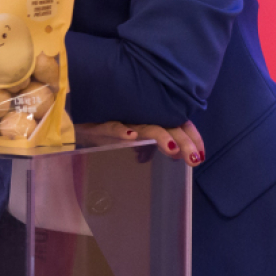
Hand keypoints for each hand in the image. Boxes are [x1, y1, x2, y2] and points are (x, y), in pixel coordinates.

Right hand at [77, 118, 204, 164]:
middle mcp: (140, 117)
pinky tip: (130, 137)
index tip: (201, 154)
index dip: (192, 136)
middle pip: (168, 125)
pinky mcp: (101, 124)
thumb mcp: (134, 140)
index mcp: (151, 118)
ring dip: (160, 136)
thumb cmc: (107, 130)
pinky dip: (121, 131)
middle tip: (194, 159)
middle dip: (183, 141)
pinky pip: (112, 127)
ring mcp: (121, 119)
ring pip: (147, 127)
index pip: (178, 124)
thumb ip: (155, 146)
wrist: (74, 118)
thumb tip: (180, 155)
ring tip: (172, 149)